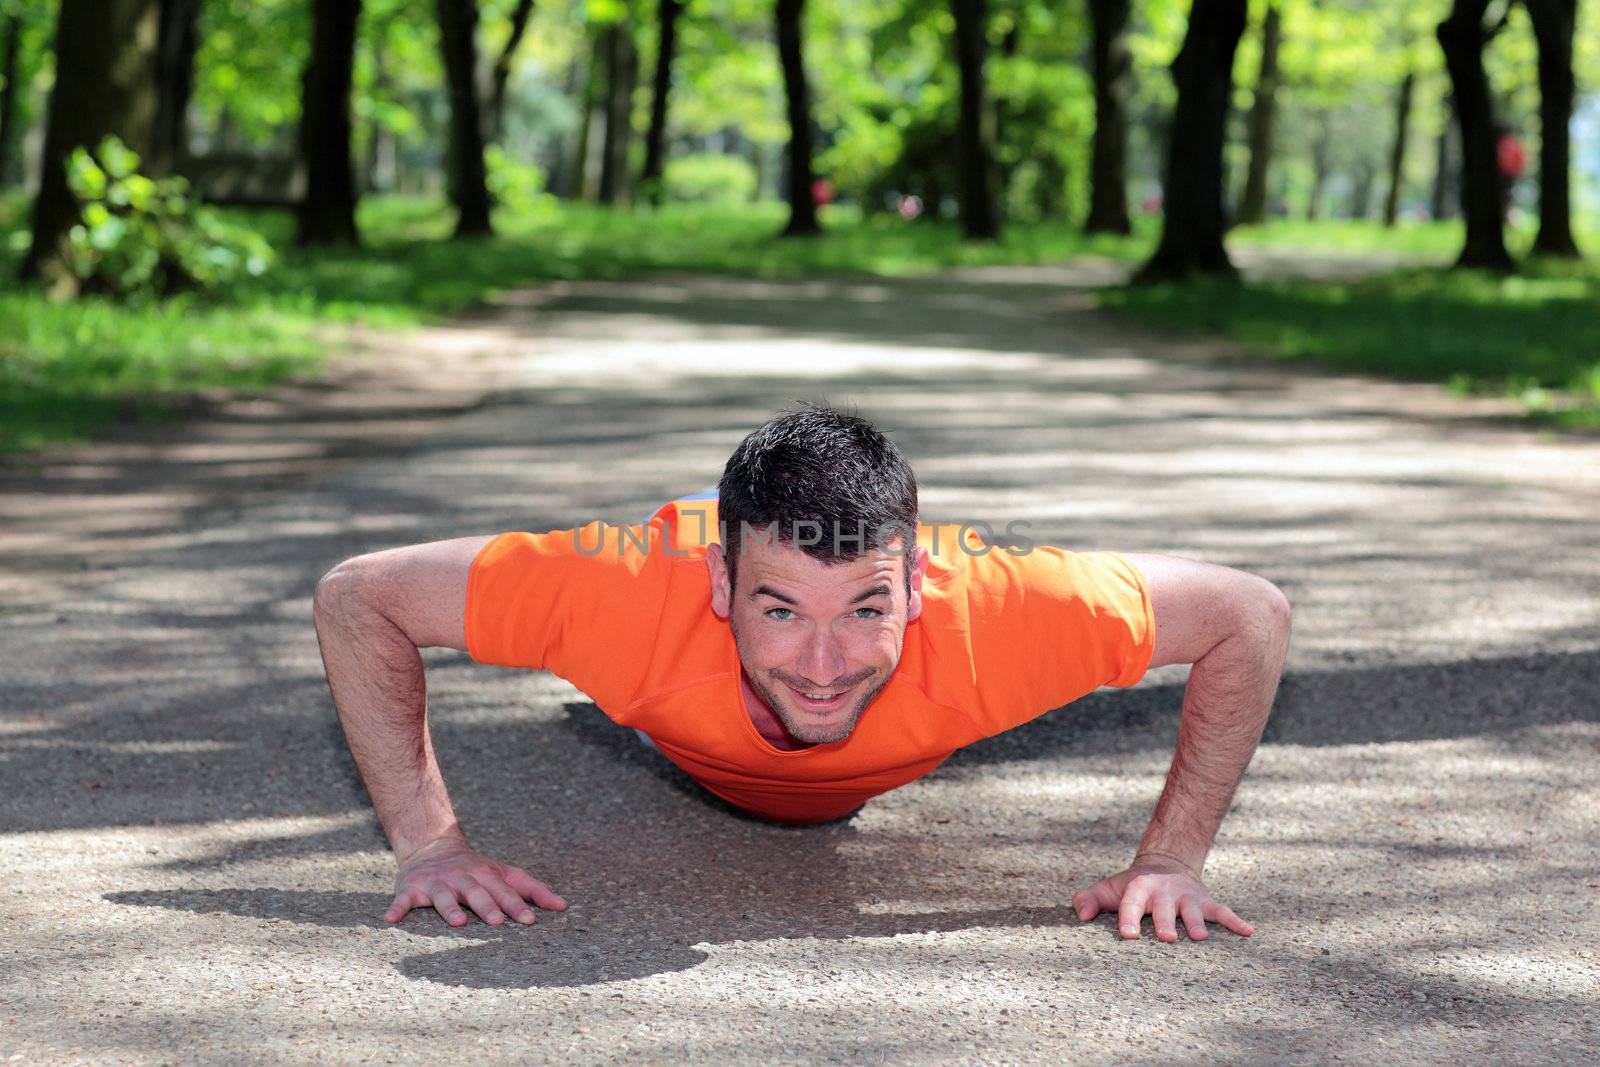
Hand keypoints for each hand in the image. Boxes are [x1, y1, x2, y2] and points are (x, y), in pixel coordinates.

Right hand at [385, 835, 567, 927]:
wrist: (433, 846)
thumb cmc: (477, 870)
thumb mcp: (506, 874)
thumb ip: (534, 890)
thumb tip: (564, 906)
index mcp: (487, 876)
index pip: (505, 892)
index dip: (518, 906)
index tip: (530, 920)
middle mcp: (463, 879)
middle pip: (477, 893)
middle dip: (488, 907)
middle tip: (498, 923)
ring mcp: (437, 884)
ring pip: (444, 897)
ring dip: (449, 909)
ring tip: (456, 923)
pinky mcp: (412, 889)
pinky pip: (403, 900)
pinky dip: (397, 908)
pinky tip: (390, 920)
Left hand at [1072, 855, 1253, 942]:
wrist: (1165, 866)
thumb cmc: (1132, 888)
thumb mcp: (1109, 890)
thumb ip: (1090, 900)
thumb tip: (1081, 915)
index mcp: (1139, 888)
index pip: (1131, 903)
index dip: (1128, 918)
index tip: (1127, 935)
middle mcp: (1165, 891)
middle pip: (1164, 909)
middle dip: (1165, 922)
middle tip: (1167, 938)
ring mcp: (1187, 897)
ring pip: (1194, 910)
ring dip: (1197, 922)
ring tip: (1200, 937)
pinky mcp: (1206, 902)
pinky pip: (1223, 911)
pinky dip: (1236, 921)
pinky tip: (1249, 932)